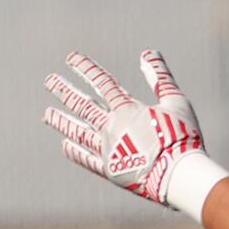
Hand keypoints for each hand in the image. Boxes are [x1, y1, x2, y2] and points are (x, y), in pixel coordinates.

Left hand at [43, 50, 228, 218]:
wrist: (178, 175)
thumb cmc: (182, 136)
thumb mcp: (176, 101)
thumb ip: (160, 77)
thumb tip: (147, 53)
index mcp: (127, 110)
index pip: (102, 82)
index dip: (85, 68)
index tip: (70, 58)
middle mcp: (112, 128)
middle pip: (83, 106)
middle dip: (65, 91)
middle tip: (49, 80)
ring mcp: (108, 150)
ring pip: (79, 132)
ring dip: (62, 121)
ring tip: (46, 114)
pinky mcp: (110, 170)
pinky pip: (87, 159)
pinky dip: (75, 151)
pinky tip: (64, 145)